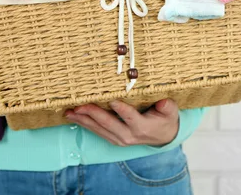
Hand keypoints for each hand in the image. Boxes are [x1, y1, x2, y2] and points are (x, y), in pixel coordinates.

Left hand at [64, 99, 179, 146]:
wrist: (163, 136)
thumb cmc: (165, 119)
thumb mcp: (170, 111)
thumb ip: (167, 106)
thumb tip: (164, 102)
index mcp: (142, 127)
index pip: (130, 117)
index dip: (121, 109)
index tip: (111, 100)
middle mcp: (129, 135)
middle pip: (109, 124)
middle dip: (93, 114)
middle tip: (79, 105)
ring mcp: (119, 139)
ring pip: (99, 129)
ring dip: (84, 120)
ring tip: (70, 111)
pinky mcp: (113, 139)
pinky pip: (97, 131)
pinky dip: (85, 124)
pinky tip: (74, 117)